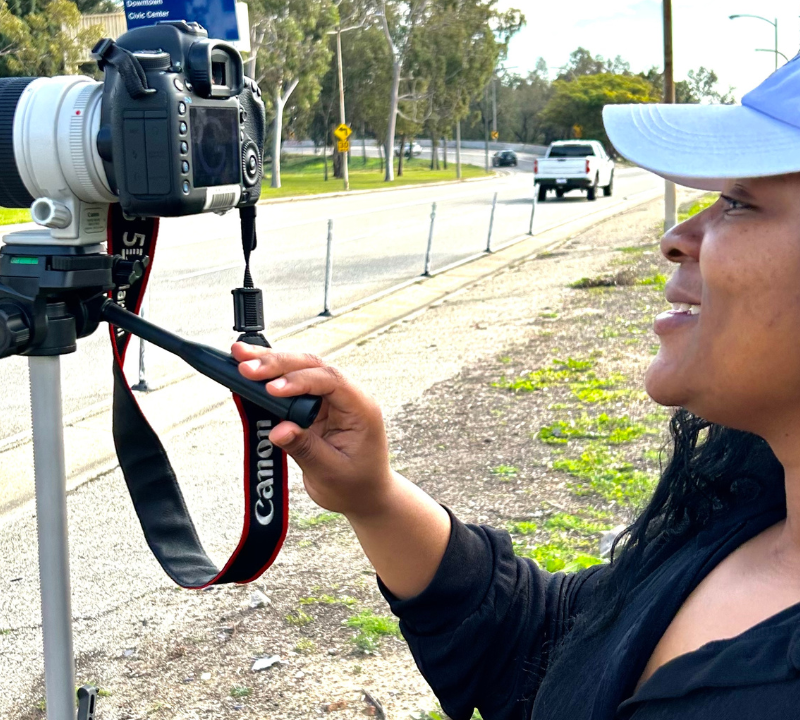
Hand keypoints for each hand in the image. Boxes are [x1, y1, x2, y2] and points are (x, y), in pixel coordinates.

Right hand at [232, 343, 393, 518]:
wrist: (364, 495)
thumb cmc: (355, 485)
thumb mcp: (331, 472)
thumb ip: (306, 448)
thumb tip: (278, 430)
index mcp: (360, 408)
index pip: (331, 381)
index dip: (300, 381)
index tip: (273, 389)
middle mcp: (346, 397)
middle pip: (312, 367)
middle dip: (278, 363)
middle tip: (245, 365)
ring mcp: (329, 399)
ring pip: (299, 370)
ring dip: (270, 363)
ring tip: (239, 355)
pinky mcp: (313, 406)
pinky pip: (291, 386)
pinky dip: (270, 378)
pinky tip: (248, 371)